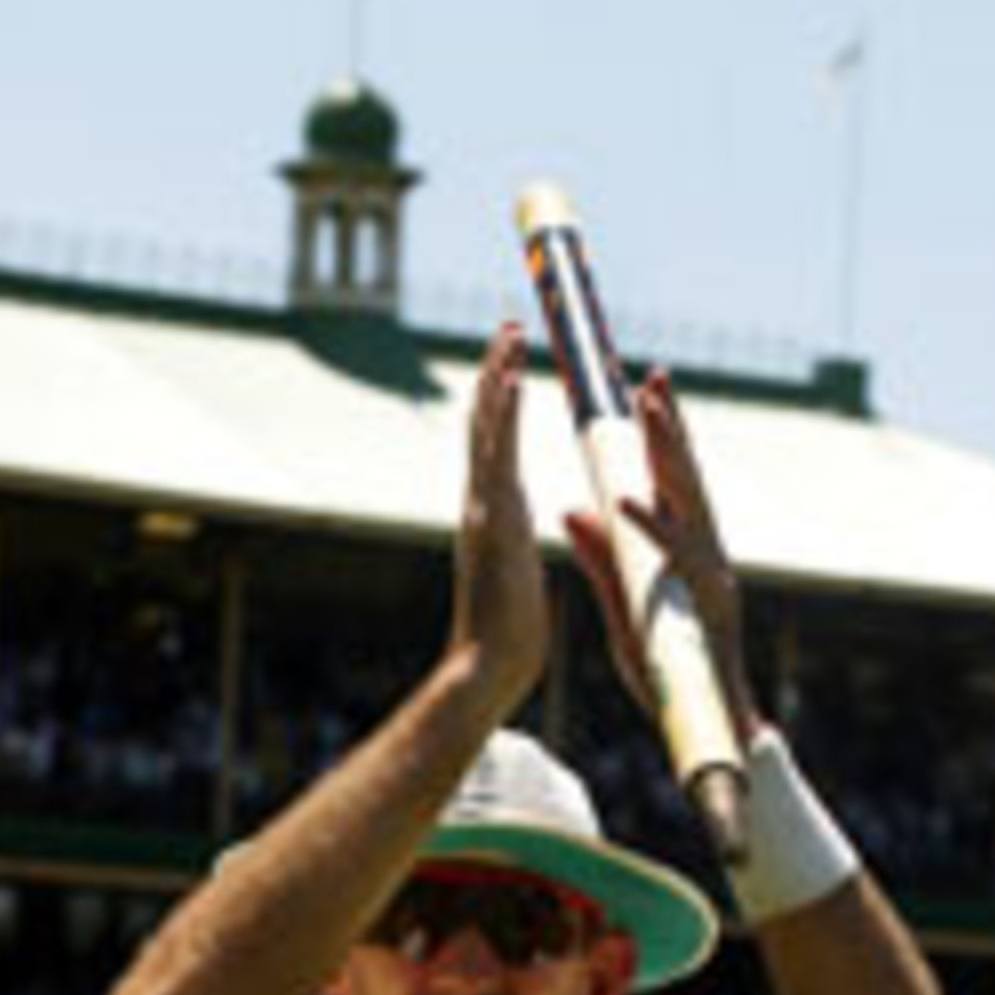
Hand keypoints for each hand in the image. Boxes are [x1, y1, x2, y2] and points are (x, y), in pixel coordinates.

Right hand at [451, 323, 548, 712]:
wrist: (487, 667)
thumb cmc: (506, 637)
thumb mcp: (514, 577)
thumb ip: (510, 551)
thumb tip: (509, 543)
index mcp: (491, 515)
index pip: (495, 446)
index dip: (500, 403)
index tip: (511, 364)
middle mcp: (480, 503)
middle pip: (485, 424)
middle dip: (496, 373)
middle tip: (511, 327)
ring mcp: (482, 508)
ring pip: (488, 428)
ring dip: (499, 376)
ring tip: (512, 332)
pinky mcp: (493, 518)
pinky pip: (500, 454)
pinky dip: (504, 413)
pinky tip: (512, 375)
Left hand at [566, 367, 757, 736]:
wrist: (709, 729)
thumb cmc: (668, 673)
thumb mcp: (621, 607)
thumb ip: (601, 558)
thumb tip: (573, 509)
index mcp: (685, 553)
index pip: (668, 486)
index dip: (656, 439)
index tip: (639, 394)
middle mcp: (706, 556)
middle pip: (685, 480)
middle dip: (669, 427)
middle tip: (651, 378)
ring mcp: (711, 577)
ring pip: (690, 503)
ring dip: (669, 453)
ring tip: (650, 407)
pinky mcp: (706, 604)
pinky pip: (673, 560)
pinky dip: (649, 528)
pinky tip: (624, 500)